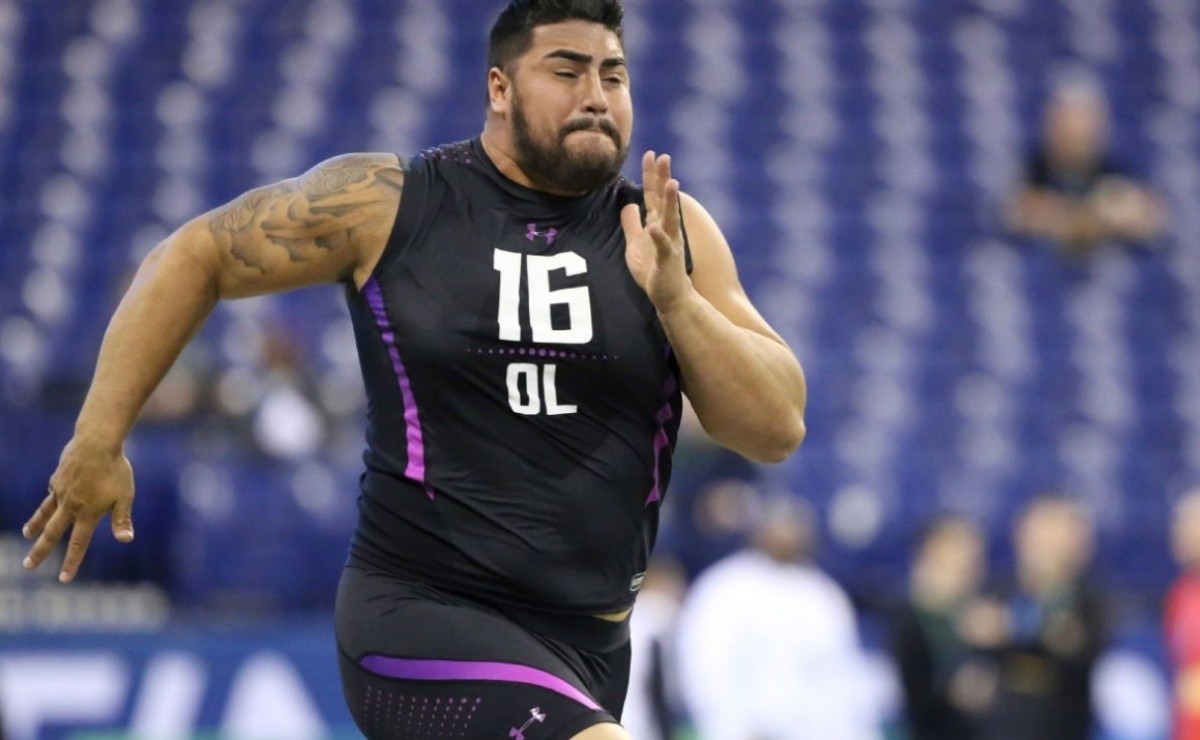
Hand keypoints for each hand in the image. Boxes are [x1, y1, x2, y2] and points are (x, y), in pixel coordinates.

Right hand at [22, 437, 134, 582]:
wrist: (96, 442)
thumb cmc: (115, 470)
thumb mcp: (125, 496)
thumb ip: (122, 519)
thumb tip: (126, 540)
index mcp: (87, 513)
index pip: (78, 544)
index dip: (71, 562)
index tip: (63, 579)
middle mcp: (70, 505)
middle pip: (52, 533)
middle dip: (40, 551)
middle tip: (27, 566)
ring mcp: (61, 491)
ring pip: (44, 513)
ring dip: (35, 526)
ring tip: (27, 536)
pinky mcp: (58, 478)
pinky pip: (52, 493)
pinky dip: (49, 500)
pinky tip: (50, 500)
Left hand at [620, 151, 693, 313]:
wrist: (669, 297)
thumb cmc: (653, 271)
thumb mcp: (635, 244)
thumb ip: (631, 224)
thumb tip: (628, 204)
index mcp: (657, 224)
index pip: (653, 195)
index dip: (651, 175)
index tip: (650, 154)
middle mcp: (666, 230)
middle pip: (663, 199)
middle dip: (663, 178)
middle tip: (663, 156)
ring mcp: (669, 244)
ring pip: (670, 218)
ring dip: (670, 201)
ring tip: (671, 183)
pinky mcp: (668, 261)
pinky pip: (663, 247)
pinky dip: (659, 237)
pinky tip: (654, 226)